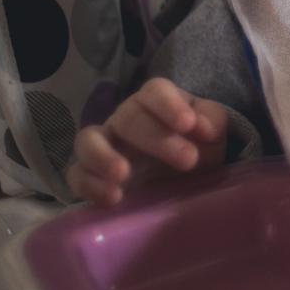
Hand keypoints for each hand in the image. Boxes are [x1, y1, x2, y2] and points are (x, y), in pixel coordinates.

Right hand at [66, 78, 228, 205]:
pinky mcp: (91, 176)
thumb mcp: (212, 133)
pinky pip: (76, 175)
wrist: (185, 179)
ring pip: (88, 140)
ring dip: (103, 156)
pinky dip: (89, 185)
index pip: (155, 91)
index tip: (188, 124)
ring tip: (124, 175)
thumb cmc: (197, 146)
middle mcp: (125, 120)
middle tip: (187, 161)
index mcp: (156, 102)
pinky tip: (112, 198)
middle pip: (128, 117)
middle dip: (157, 138)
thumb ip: (211, 122)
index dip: (169, 105)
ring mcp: (104, 147)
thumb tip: (203, 127)